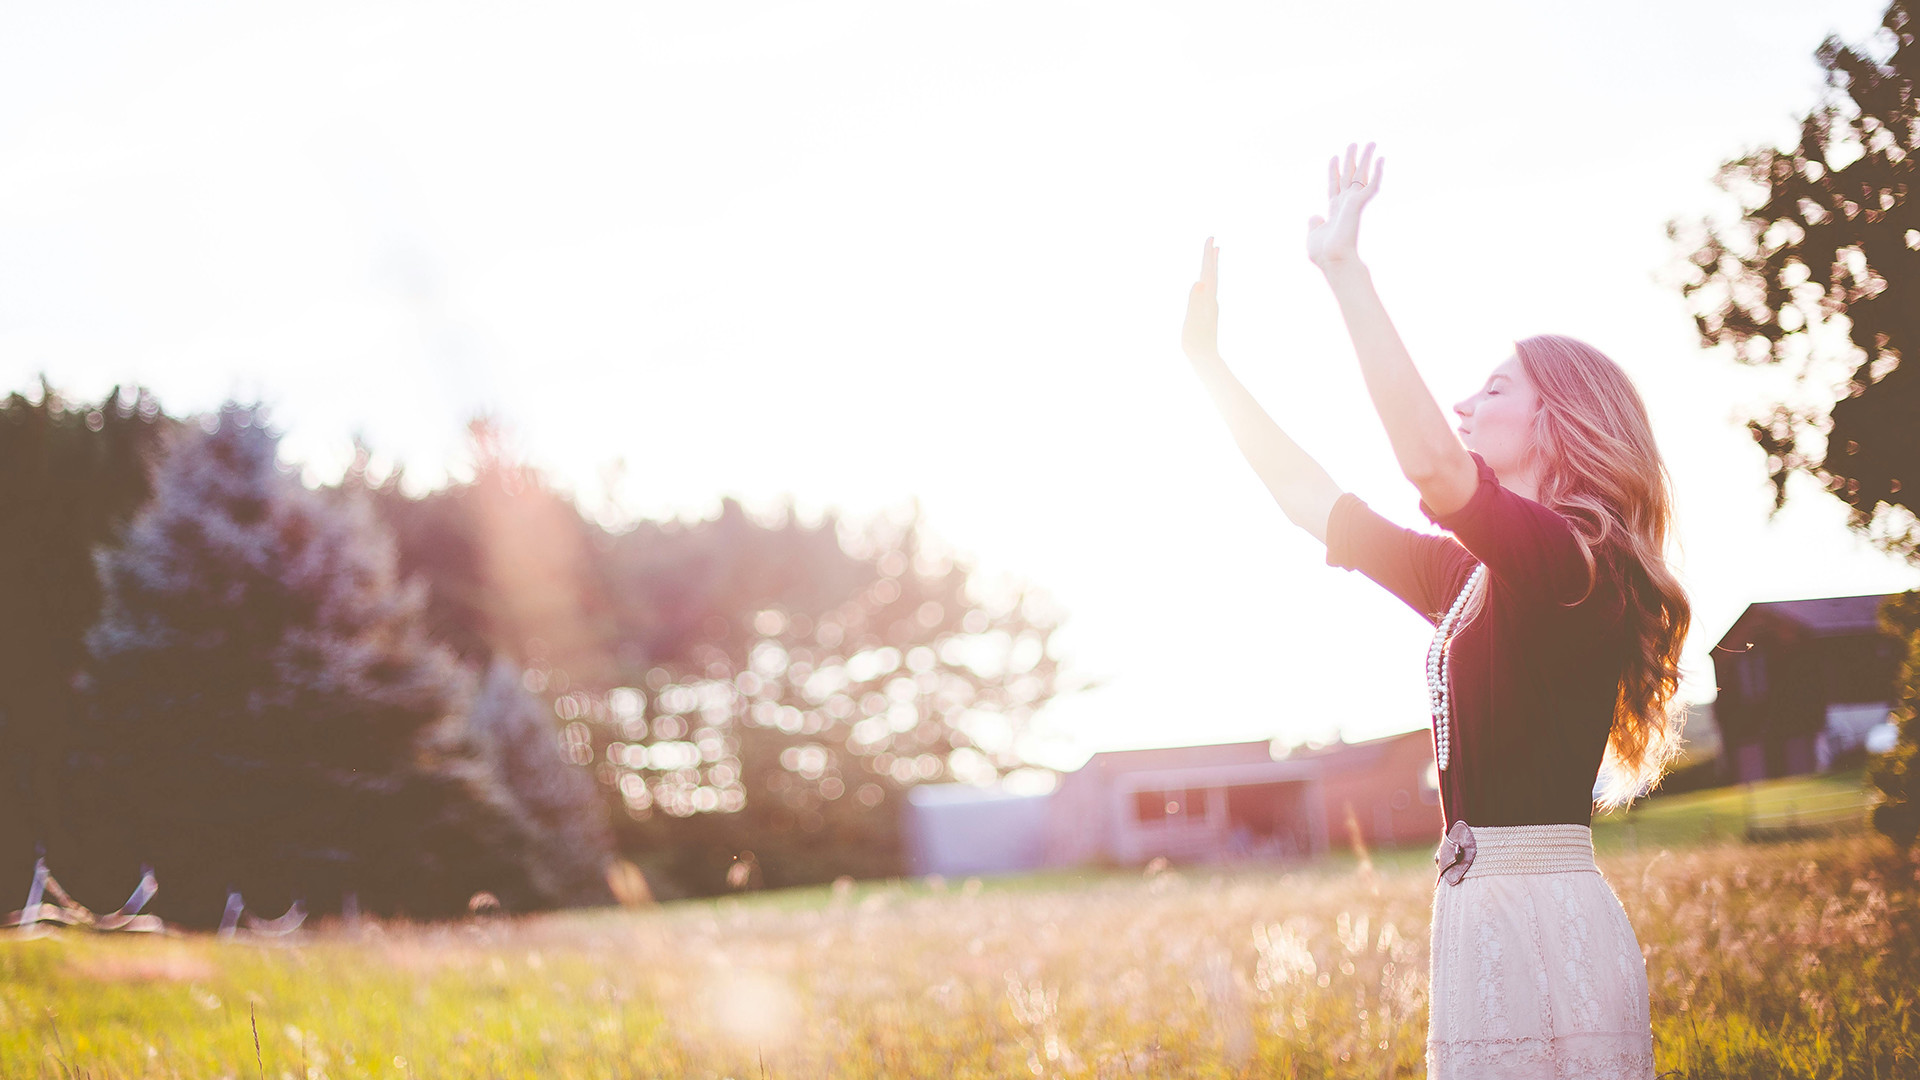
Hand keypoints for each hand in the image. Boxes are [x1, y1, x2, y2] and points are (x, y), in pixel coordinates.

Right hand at [1182, 237, 1219, 361]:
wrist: (1205, 359)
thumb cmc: (1196, 341)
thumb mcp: (1192, 319)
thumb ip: (1195, 300)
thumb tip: (1200, 282)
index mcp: (1207, 298)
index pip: (1208, 271)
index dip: (1208, 255)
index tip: (1211, 238)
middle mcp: (1211, 299)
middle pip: (1212, 273)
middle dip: (1211, 256)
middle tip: (1213, 239)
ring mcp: (1210, 306)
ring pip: (1212, 280)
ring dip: (1213, 266)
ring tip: (1215, 254)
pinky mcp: (1207, 312)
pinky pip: (1209, 290)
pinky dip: (1209, 279)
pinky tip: (1207, 281)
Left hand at [1306, 142, 1382, 269]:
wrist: (1332, 258)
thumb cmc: (1323, 253)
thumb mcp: (1313, 235)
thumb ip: (1314, 224)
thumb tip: (1314, 216)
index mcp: (1334, 210)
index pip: (1334, 185)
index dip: (1333, 171)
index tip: (1333, 157)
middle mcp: (1345, 204)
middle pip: (1349, 176)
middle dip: (1351, 160)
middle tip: (1354, 143)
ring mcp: (1353, 202)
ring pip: (1362, 175)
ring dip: (1366, 159)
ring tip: (1371, 143)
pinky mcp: (1359, 203)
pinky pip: (1372, 184)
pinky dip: (1377, 172)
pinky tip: (1381, 159)